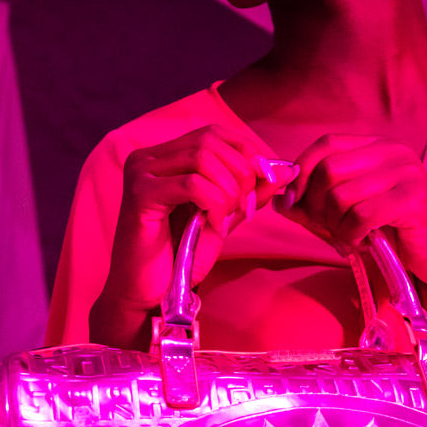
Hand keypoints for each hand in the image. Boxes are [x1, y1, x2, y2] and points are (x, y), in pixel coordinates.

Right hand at [90, 125, 294, 344]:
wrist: (149, 294)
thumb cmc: (181, 257)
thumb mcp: (223, 216)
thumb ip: (249, 192)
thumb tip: (286, 169)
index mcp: (164, 157)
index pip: (213, 132)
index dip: (246, 150)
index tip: (266, 180)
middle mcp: (148, 158)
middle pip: (209, 141)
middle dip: (240, 172)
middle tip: (245, 206)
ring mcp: (141, 174)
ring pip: (202, 158)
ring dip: (228, 190)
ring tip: (227, 217)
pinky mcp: (140, 195)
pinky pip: (192, 184)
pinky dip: (214, 204)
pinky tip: (213, 226)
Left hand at [277, 134, 426, 288]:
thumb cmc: (397, 235)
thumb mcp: (352, 213)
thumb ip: (317, 204)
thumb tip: (279, 200)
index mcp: (378, 147)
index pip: (325, 144)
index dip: (301, 172)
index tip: (292, 202)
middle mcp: (393, 152)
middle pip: (328, 170)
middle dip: (316, 207)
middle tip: (329, 231)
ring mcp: (406, 173)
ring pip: (341, 195)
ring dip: (336, 227)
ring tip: (351, 240)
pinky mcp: (413, 199)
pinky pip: (361, 216)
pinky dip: (352, 236)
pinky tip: (363, 244)